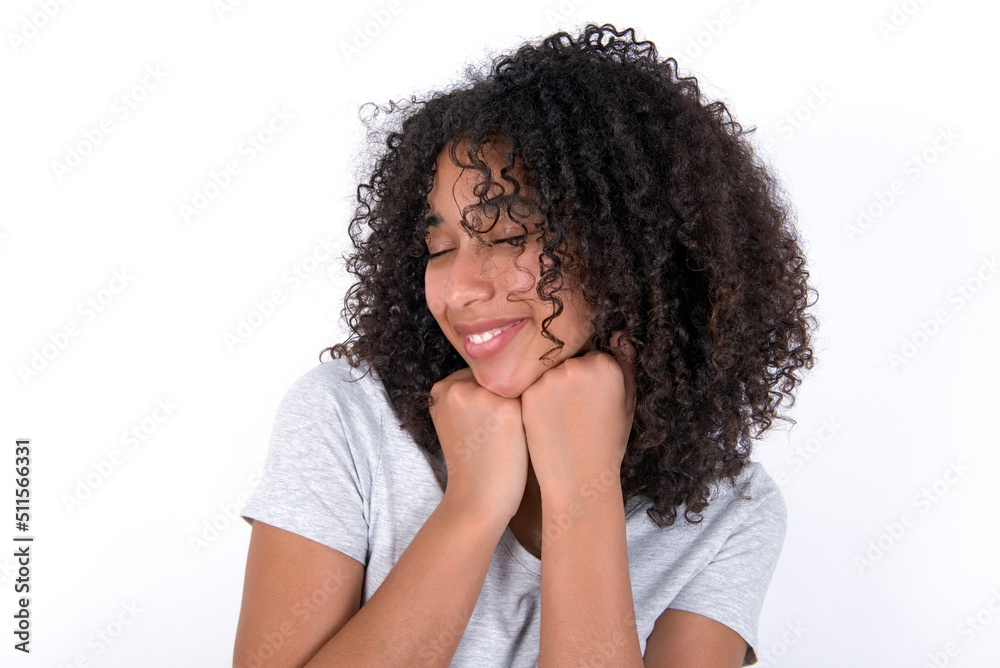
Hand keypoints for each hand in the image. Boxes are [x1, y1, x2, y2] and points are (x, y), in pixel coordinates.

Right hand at [428, 366, 528, 522]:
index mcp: (441, 389)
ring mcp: (482, 395)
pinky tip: (540, 428)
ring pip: (517, 381)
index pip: (480, 374)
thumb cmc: (475, 464)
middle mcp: (458, 386)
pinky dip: (540, 410)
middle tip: (514, 424)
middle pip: (498, 374)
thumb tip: (506, 371)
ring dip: (527, 399)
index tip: (500, 417)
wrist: (479, 501)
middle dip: (510, 393)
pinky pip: (533, 395)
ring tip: (527, 427)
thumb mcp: (458, 422)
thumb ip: (471, 395)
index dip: (496, 393)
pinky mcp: (508, 407)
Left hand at [520, 331, 636, 501]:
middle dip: (570, 380)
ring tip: (562, 420)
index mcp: (605, 365)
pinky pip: (530, 386)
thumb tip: (616, 333)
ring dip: (551, 388)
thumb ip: (625, 364)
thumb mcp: (627, 403)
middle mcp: (575, 366)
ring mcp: (548, 380)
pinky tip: (546, 422)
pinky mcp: (527, 395)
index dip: (591, 380)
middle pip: (568, 360)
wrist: (579, 480)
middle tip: (574, 413)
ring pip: (547, 372)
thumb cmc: (607, 443)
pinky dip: (536, 400)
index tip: (592, 402)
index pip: (592, 356)